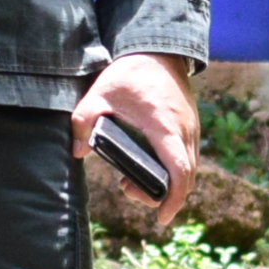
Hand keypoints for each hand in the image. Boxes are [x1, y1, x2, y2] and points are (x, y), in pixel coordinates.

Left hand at [70, 51, 200, 220]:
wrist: (158, 49)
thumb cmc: (130, 72)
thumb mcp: (100, 92)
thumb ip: (84, 120)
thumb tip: (76, 152)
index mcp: (164, 126)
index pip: (178, 171)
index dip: (173, 199)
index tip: (162, 218)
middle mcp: (184, 131)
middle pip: (185, 178)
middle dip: (161, 196)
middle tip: (128, 192)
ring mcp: (192, 129)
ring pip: (188, 170)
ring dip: (166, 184)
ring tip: (131, 182)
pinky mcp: (191, 127)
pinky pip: (188, 158)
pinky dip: (173, 172)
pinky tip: (148, 169)